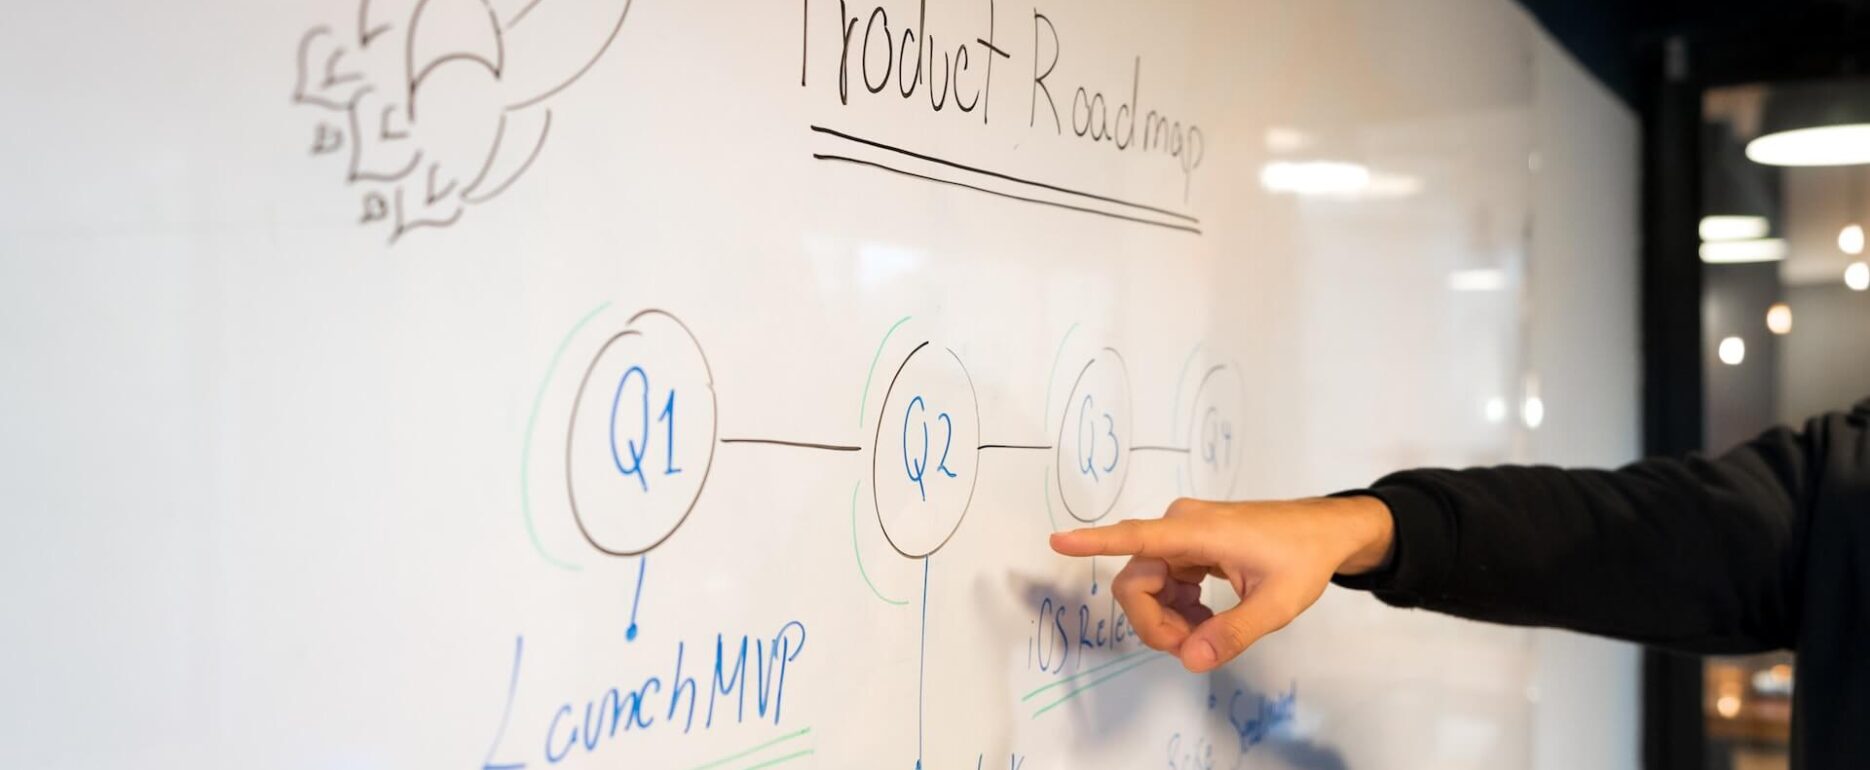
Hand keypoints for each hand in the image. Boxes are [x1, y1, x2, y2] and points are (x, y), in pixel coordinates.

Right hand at [1049, 496, 1392, 672]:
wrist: (1326, 531)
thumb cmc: (1304, 558)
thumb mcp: (1277, 604)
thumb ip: (1232, 633)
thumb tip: (1190, 660)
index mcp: (1198, 531)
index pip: (1137, 536)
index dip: (1094, 542)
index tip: (1057, 541)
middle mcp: (1181, 526)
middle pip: (1136, 580)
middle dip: (1154, 622)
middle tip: (1192, 649)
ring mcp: (1183, 535)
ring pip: (1147, 585)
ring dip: (1167, 619)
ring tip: (1206, 636)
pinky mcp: (1189, 545)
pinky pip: (1163, 581)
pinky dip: (1177, 608)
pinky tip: (1204, 619)